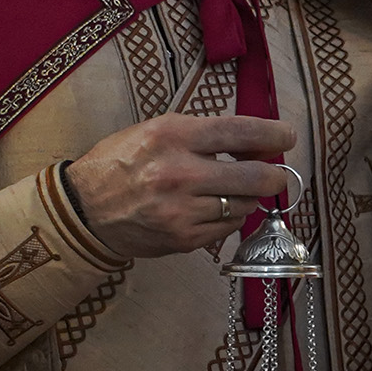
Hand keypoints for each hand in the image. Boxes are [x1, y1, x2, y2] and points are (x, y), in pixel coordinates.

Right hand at [65, 115, 298, 261]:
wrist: (83, 209)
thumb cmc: (123, 163)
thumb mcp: (156, 131)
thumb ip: (203, 134)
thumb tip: (256, 143)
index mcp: (171, 136)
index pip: (241, 132)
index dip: (274, 135)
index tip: (287, 137)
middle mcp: (179, 173)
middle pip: (257, 176)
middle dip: (274, 174)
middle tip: (273, 173)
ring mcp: (181, 210)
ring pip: (246, 205)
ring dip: (247, 197)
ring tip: (230, 190)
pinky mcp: (183, 238)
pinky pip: (229, 227)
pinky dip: (230, 217)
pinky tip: (213, 208)